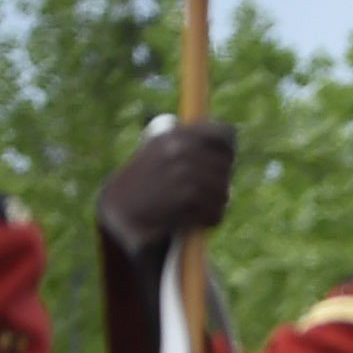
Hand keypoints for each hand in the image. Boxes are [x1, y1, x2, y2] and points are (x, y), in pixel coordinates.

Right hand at [96, 119, 238, 250]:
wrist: (120, 207)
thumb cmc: (147, 177)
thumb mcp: (162, 148)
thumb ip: (192, 140)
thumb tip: (232, 135)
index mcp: (176, 134)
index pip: (224, 133)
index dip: (227, 149)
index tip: (222, 159)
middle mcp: (180, 150)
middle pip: (226, 166)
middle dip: (221, 181)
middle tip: (204, 189)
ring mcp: (183, 175)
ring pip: (224, 192)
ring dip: (216, 203)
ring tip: (199, 205)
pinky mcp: (184, 201)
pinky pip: (216, 212)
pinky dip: (210, 219)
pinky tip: (195, 218)